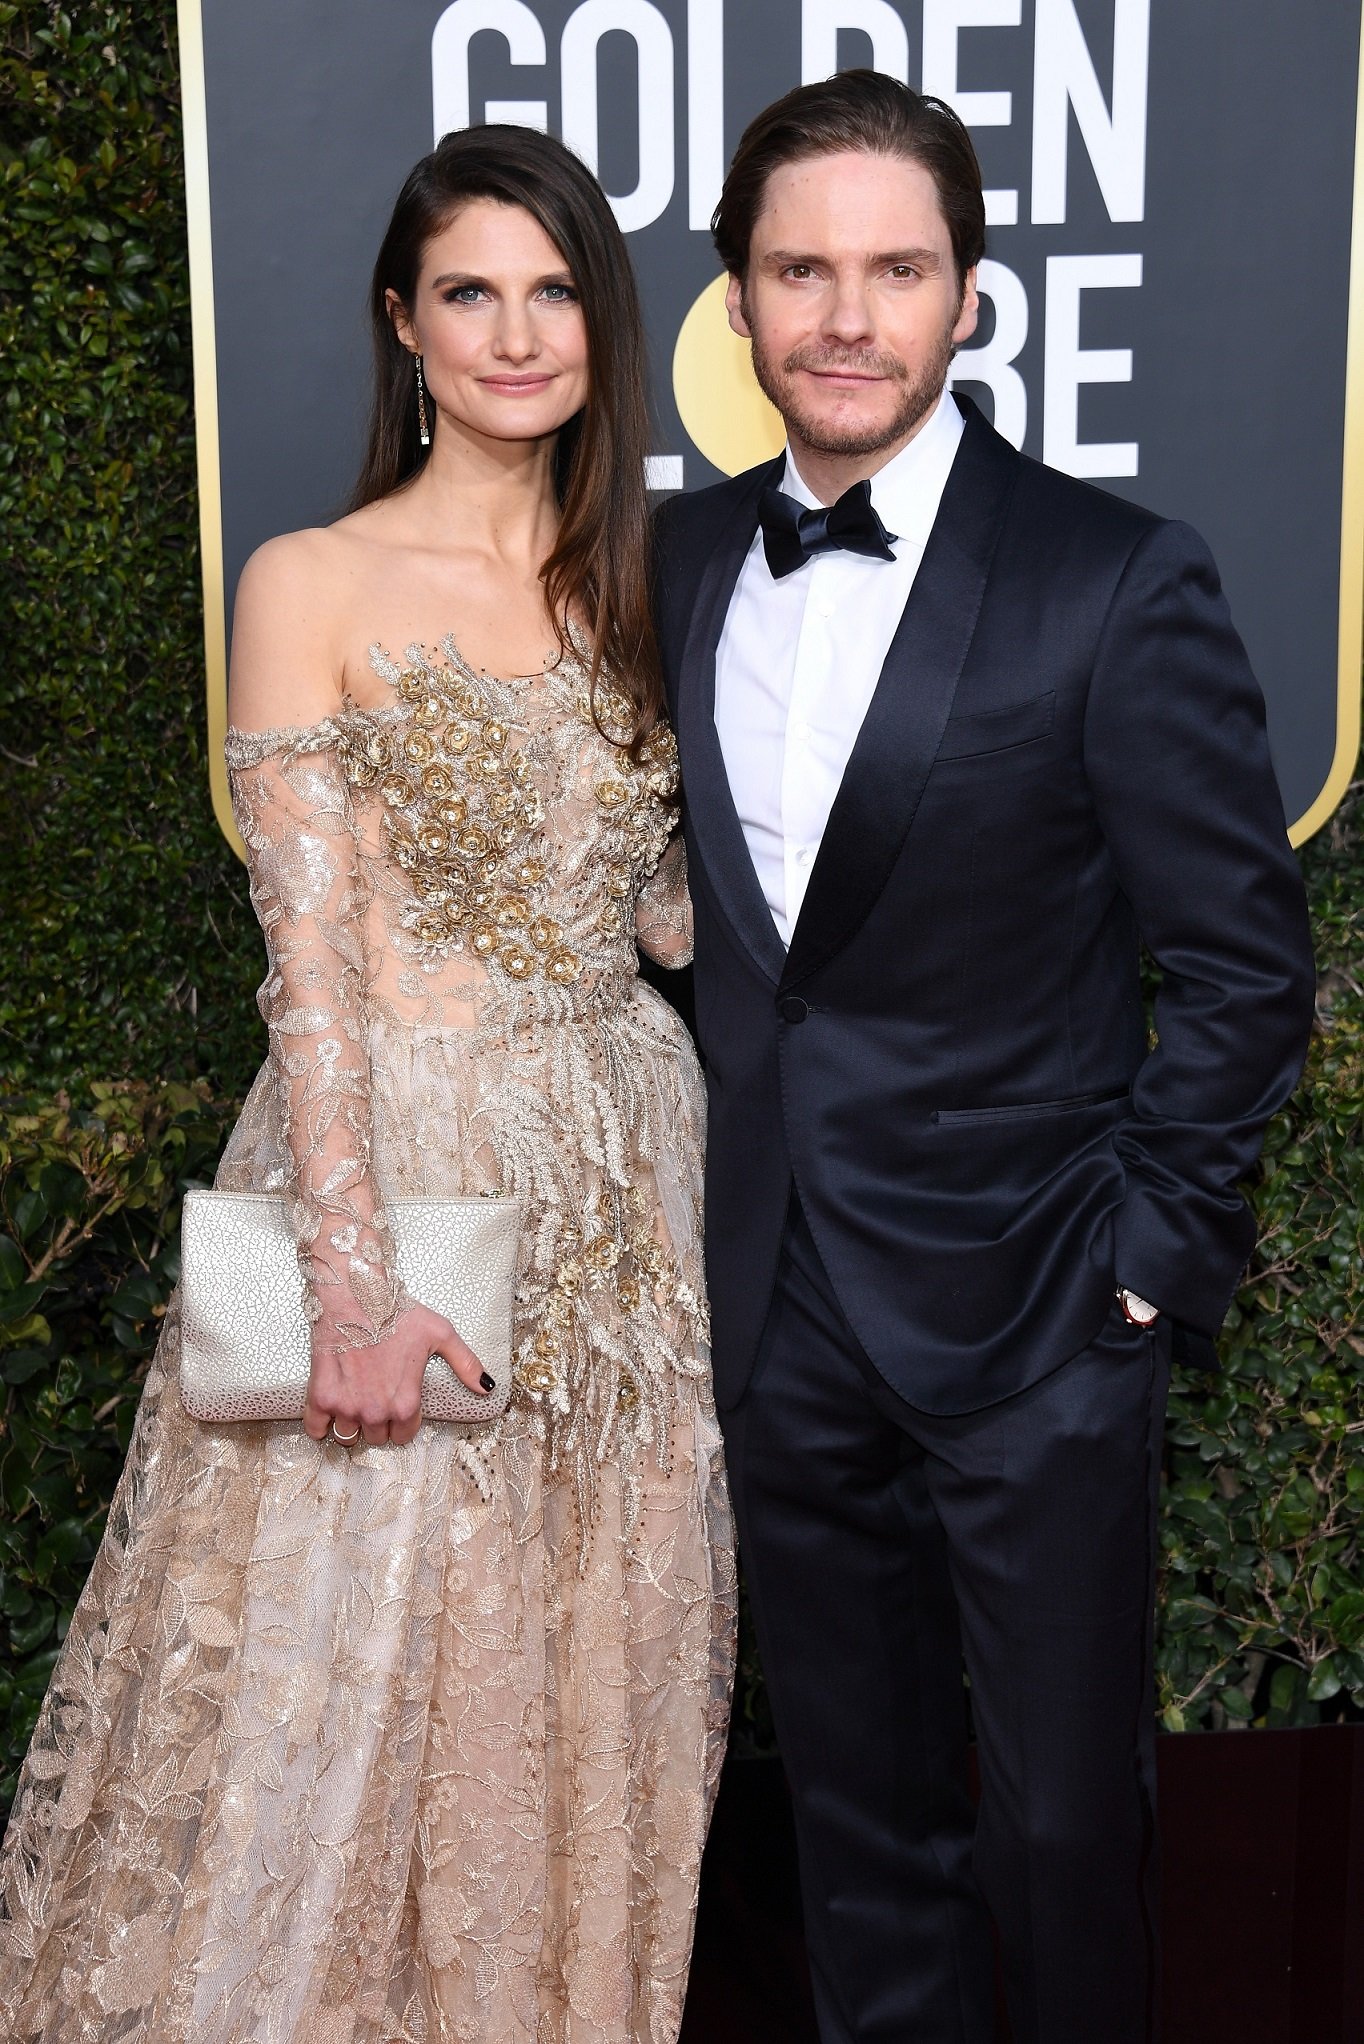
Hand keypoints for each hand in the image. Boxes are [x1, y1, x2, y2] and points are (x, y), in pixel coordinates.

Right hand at [302, 1300, 491, 1447]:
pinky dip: (320, 1424)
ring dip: (351, 1424)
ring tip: (354, 1399)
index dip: (402, 1422)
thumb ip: (466, 1363)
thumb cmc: (398, 1313)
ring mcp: (347, 1407)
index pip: (404, 1436)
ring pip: (348, 1436)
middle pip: (377, 1438)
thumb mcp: (441, 1334)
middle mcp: (377, 1412)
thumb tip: (487, 1387)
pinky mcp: (321, 1397)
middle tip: (375, 1397)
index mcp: (406, 1403)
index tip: (397, 1404)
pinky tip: (328, 1410)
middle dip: (378, 1422)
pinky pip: (316, 1428)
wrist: (355, 1295)